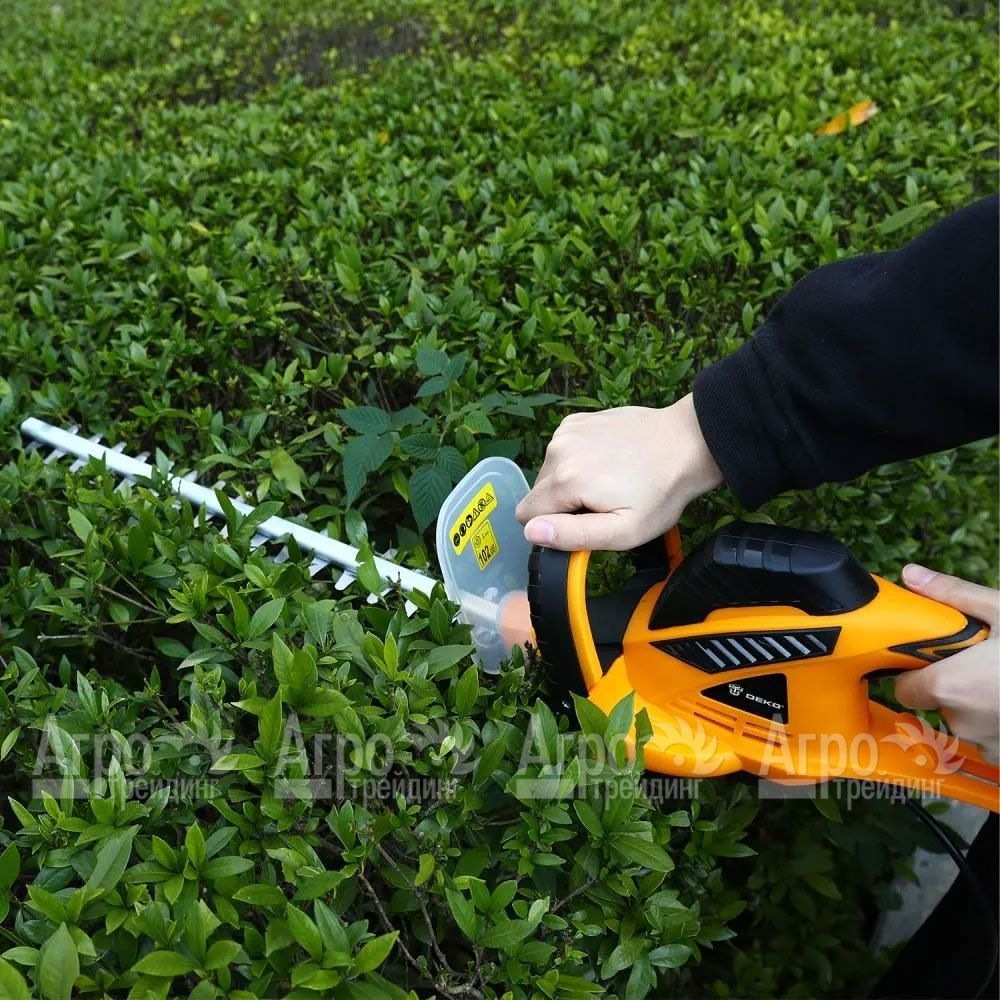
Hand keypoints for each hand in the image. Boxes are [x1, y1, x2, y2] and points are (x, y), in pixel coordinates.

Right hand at [514, 393, 723, 550]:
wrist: (688, 443)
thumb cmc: (661, 493)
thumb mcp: (624, 530)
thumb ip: (573, 535)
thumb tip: (531, 532)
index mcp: (565, 481)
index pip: (528, 516)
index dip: (555, 528)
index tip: (587, 523)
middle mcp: (557, 450)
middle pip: (539, 493)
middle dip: (564, 505)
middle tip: (604, 503)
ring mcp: (566, 431)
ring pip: (549, 473)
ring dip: (571, 482)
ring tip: (610, 481)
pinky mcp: (576, 421)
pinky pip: (560, 452)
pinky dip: (578, 460)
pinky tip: (608, 461)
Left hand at [894, 565, 999, 763]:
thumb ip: (951, 595)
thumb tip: (910, 573)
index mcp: (948, 687)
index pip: (904, 689)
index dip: (915, 673)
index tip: (933, 658)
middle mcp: (963, 723)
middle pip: (940, 703)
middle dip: (956, 684)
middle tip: (984, 662)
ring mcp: (991, 746)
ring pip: (972, 722)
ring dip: (984, 705)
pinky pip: (997, 740)